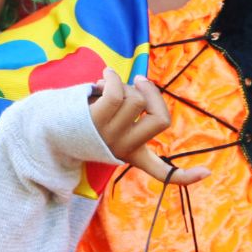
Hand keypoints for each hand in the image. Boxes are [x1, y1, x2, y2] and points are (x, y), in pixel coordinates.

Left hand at [88, 70, 207, 185]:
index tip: (207, 173)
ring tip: (109, 85)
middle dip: (154, 92)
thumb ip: (132, 108)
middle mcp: (124, 150)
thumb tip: (144, 84)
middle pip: (162, 119)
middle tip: (140, 82)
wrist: (45, 128)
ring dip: (126, 83)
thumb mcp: (111, 122)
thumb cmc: (84, 119)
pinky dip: (113, 77)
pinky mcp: (95, 123)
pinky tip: (104, 76)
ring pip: (137, 99)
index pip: (163, 173)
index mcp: (132, 154)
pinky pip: (118, 93)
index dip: (187, 175)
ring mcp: (110, 138)